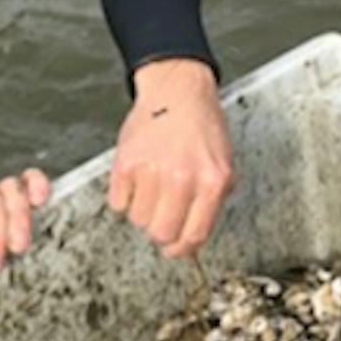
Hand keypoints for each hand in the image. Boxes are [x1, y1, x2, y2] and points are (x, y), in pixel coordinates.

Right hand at [108, 58, 233, 258]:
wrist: (177, 90)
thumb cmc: (202, 126)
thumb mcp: (222, 163)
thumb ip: (211, 201)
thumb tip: (191, 240)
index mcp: (212, 181)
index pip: (194, 235)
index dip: (182, 249)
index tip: (175, 250)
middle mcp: (183, 178)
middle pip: (162, 233)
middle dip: (161, 232)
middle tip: (161, 218)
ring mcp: (152, 170)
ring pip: (138, 220)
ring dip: (143, 211)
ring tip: (151, 187)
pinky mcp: (126, 163)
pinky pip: (118, 202)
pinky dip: (124, 196)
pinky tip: (137, 178)